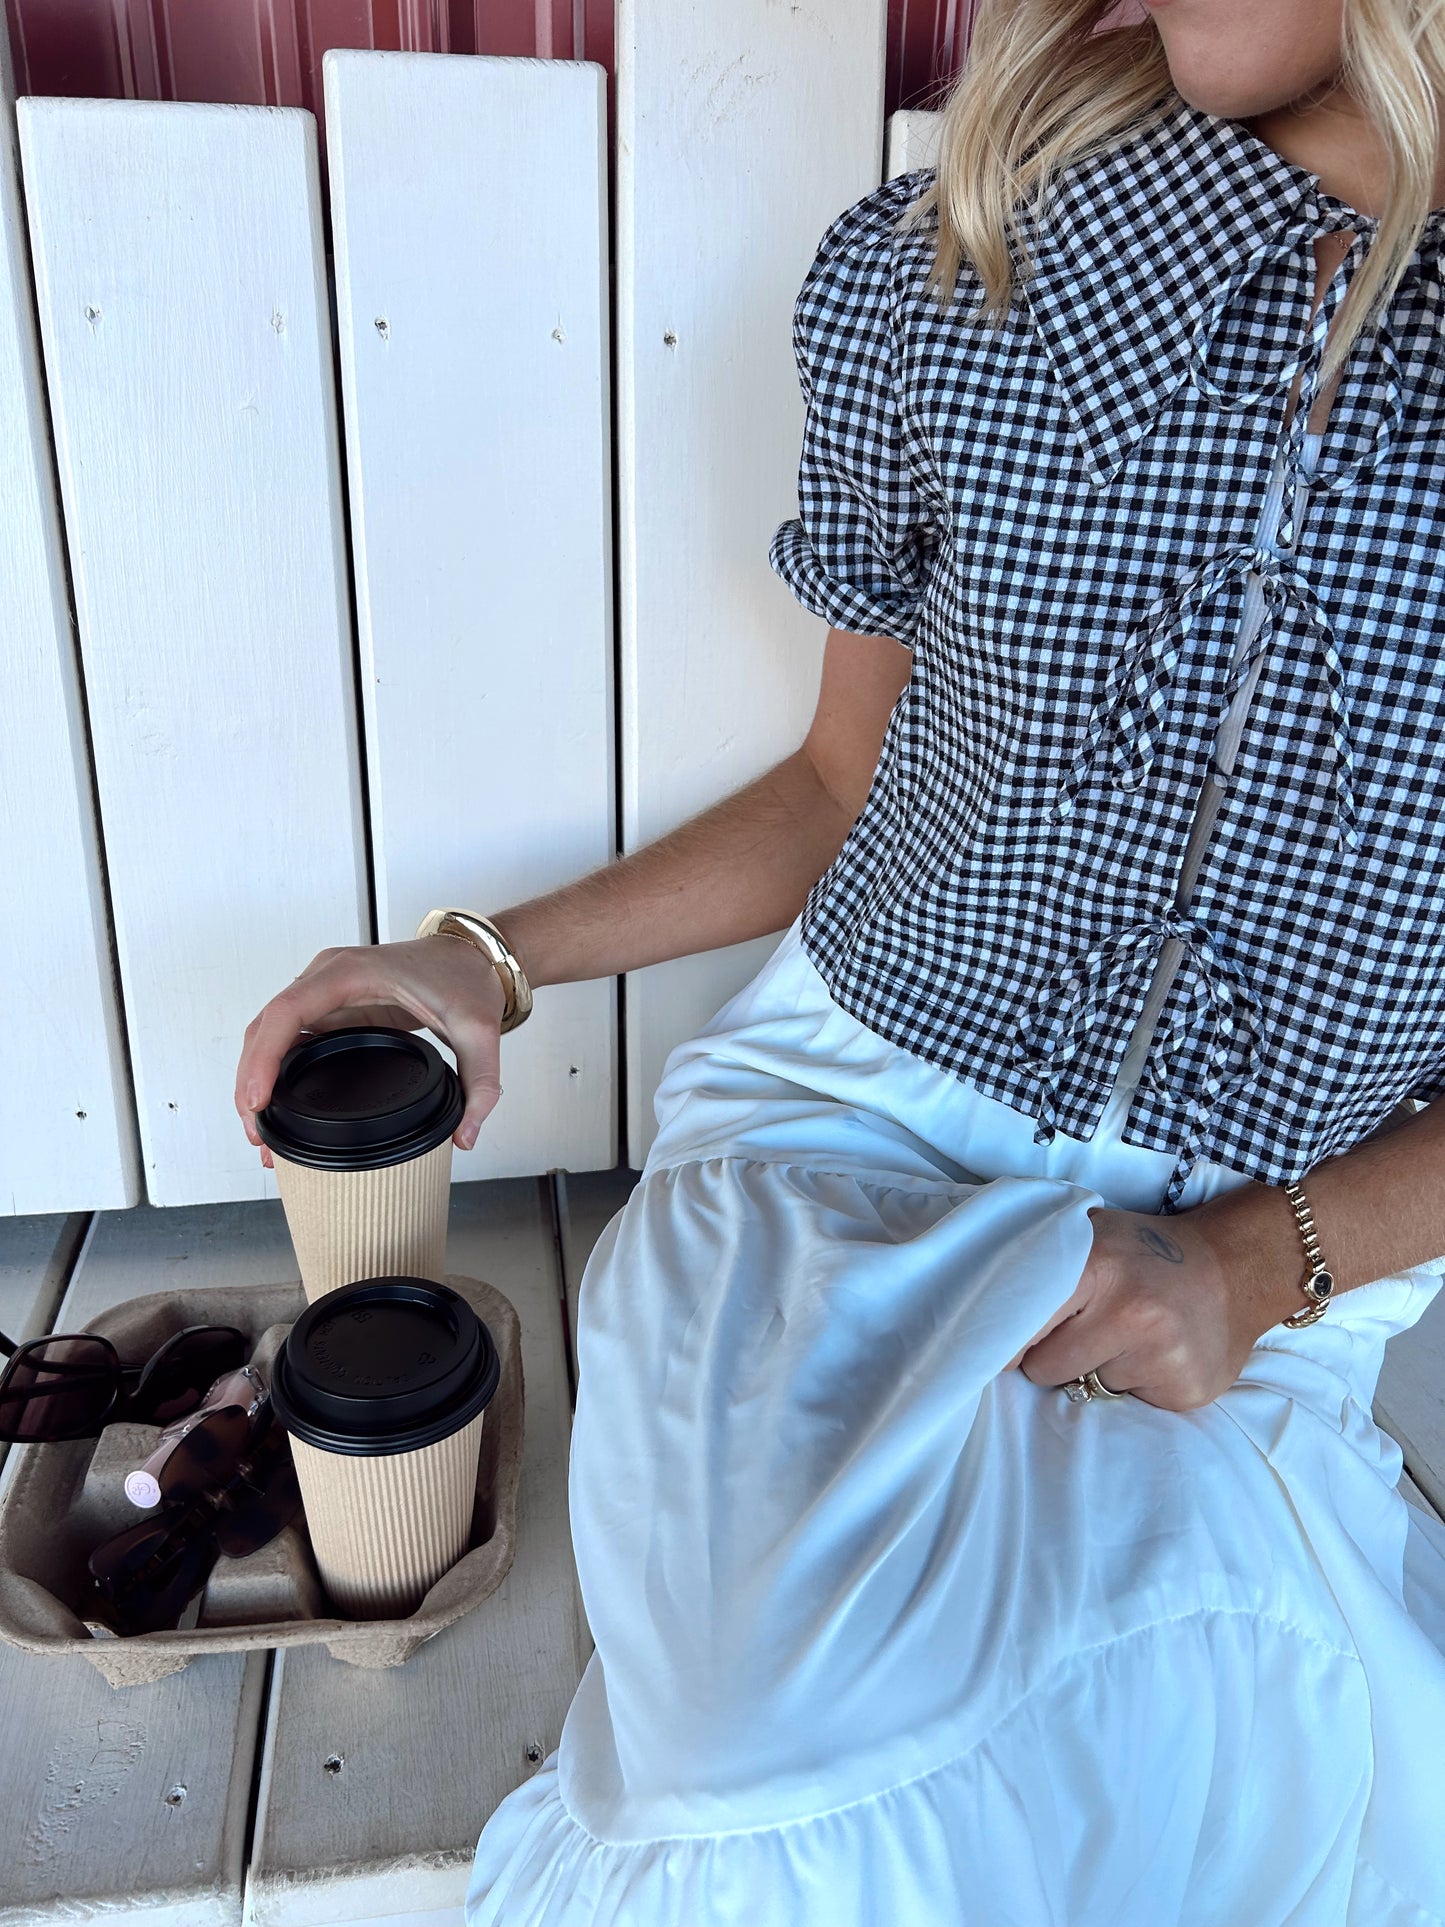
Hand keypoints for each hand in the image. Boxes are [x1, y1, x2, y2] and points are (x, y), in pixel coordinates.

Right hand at [235, 937, 507, 1163]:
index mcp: (351, 973)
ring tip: (261, 1131)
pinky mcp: (330, 1007)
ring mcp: (324, 990)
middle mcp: (327, 976)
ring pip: (269, 1032)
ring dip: (256, 1077)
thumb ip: (480, 1086)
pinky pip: (288, 1035)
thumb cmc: (466, 978)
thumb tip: (465, 1137)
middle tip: (257, 1135)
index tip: (257, 1100)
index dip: (264, 1057)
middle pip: (266, 1027)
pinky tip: (276, 1103)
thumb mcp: (480, 1032)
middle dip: (251, 1081)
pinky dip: (274, 1068)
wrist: (472, 956)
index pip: (287, 1012)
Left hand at [1006, 1203, 1280, 1411]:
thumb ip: (1037, 1264)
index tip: (997, 1342)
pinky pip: (1126, 1405)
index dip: (1006, 1336)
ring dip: (1095, 1370)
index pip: (1018, 1326)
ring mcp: (1162, 1355)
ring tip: (1126, 1336)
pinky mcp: (1185, 1391)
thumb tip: (971, 1312)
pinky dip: (1132, 1385)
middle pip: (1042, 1369)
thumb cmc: (1143, 1254)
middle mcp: (1130, 1312)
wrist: (1233, 1269)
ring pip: (1084, 1390)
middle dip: (1053, 1354)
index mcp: (1095, 1267)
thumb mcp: (1088, 1235)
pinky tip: (1154, 1356)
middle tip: (1085, 1326)